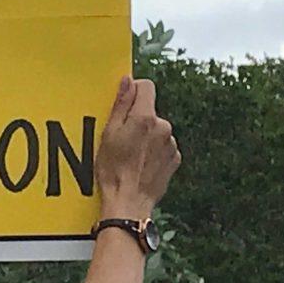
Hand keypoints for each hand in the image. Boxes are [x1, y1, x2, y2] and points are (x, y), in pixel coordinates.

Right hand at [94, 77, 179, 218]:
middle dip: (137, 119)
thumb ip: (121, 104)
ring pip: (157, 129)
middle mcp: (163, 127)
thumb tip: (128, 80)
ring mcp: (171, 144)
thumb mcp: (109, 134)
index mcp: (145, 117)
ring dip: (146, 136)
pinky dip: (154, 151)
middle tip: (121, 139)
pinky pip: (163, 146)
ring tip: (130, 155)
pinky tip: (140, 163)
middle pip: (150, 110)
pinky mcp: (174, 159)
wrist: (129, 202)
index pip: (146, 86)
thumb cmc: (113, 170)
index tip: (124, 103)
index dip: (134, 91)